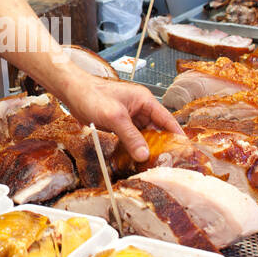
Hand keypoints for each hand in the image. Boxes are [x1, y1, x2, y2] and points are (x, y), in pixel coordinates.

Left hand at [53, 75, 181, 162]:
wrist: (72, 92)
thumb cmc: (93, 96)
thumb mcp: (115, 117)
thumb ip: (131, 136)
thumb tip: (144, 154)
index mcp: (144, 101)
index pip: (167, 119)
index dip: (177, 134)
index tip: (185, 149)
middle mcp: (140, 108)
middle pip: (157, 129)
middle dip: (162, 144)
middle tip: (168, 161)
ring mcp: (129, 116)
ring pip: (144, 135)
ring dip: (147, 147)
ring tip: (154, 164)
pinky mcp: (119, 123)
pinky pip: (132, 137)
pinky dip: (134, 147)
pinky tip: (136, 158)